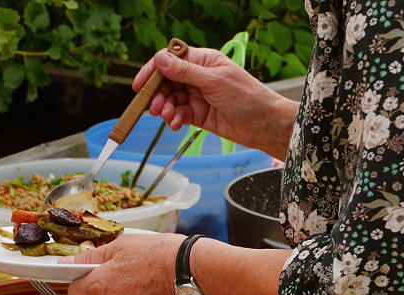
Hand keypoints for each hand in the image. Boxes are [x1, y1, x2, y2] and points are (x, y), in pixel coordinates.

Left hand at [60, 233, 188, 294]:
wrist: (192, 271)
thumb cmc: (159, 253)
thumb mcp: (121, 245)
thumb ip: (91, 258)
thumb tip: (67, 263)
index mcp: (99, 285)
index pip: (74, 292)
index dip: (79, 284)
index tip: (86, 279)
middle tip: (109, 284)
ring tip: (136, 286)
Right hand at [133, 46, 297, 158]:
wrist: (263, 124)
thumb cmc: (247, 97)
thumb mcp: (214, 81)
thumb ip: (185, 72)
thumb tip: (161, 59)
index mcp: (202, 61)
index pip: (170, 60)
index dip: (153, 71)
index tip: (140, 86)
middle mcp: (197, 77)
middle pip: (166, 82)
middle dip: (158, 95)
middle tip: (154, 108)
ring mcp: (196, 96)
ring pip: (170, 100)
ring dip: (165, 109)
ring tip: (167, 117)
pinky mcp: (197, 114)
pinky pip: (178, 114)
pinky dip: (174, 120)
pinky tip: (176, 124)